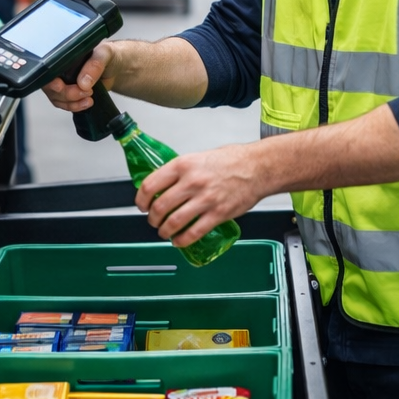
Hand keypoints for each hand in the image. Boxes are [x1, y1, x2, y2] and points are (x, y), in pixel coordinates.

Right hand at [43, 40, 118, 111]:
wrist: (117, 67)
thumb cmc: (109, 55)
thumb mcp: (104, 54)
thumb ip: (94, 65)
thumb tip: (83, 82)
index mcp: (63, 57)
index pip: (48, 70)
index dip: (51, 81)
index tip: (60, 86)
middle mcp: (60, 70)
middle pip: (50, 88)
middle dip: (66, 94)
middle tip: (83, 91)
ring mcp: (65, 83)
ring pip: (57, 99)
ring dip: (72, 103)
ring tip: (88, 99)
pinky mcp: (72, 94)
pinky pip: (66, 105)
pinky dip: (76, 107)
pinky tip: (86, 103)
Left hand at [136, 142, 262, 248]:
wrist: (258, 167)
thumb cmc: (231, 160)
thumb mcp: (199, 157)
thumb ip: (180, 171)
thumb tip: (163, 185)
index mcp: (183, 165)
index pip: (151, 185)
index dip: (141, 200)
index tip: (141, 205)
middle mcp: (192, 182)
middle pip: (160, 207)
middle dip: (152, 219)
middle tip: (153, 221)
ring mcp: (205, 199)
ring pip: (174, 222)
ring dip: (164, 231)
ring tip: (164, 232)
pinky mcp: (218, 213)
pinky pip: (194, 232)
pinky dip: (182, 240)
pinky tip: (179, 240)